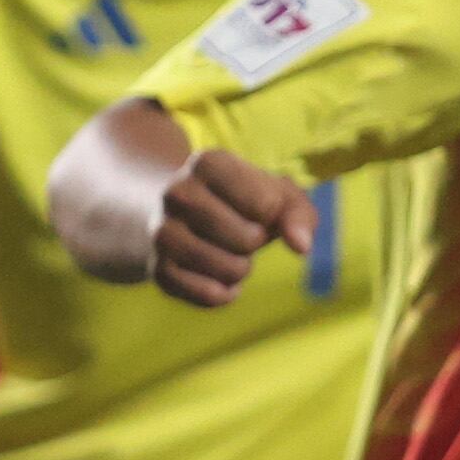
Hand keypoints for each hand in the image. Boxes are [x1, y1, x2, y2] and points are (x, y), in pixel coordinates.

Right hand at [147, 148, 316, 306]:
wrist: (179, 216)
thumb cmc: (241, 201)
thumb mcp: (276, 195)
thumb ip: (299, 214)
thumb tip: (301, 246)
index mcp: (208, 163)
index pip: (266, 205)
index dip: (271, 214)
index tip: (254, 207)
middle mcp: (177, 193)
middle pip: (249, 239)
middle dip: (256, 242)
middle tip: (241, 232)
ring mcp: (162, 232)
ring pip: (229, 270)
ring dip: (242, 269)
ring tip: (230, 253)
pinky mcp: (158, 270)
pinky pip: (209, 296)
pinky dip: (225, 293)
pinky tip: (218, 277)